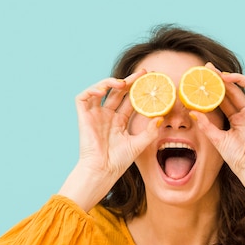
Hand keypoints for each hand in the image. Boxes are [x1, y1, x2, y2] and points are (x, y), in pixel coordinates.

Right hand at [59, 70, 162, 209]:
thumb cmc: (118, 162)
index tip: (151, 81)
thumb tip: (160, 118)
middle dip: (129, 81)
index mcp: (119, 121)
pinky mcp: (83, 116)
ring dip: (111, 82)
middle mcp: (107, 115)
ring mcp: (95, 115)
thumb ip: (149, 132)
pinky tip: (103, 90)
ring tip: (123, 82)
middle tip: (143, 73)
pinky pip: (83, 97)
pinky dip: (92, 89)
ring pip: (101, 90)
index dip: (138, 90)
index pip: (129, 100)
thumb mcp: (138, 144)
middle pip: (118, 92)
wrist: (102, 171)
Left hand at [192, 63, 244, 199]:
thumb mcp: (217, 139)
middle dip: (222, 78)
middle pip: (235, 90)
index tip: (203, 76)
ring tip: (224, 75)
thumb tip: (191, 111)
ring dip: (239, 79)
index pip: (224, 98)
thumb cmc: (236, 158)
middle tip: (209, 68)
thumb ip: (206, 125)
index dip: (215, 87)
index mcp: (236, 119)